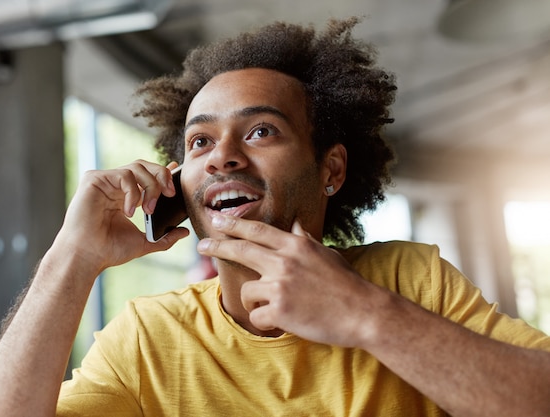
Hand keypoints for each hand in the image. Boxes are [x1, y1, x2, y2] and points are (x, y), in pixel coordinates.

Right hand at [53, 160, 189, 276]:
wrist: (87, 256)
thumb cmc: (109, 250)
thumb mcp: (144, 242)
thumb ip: (165, 237)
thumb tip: (185, 232)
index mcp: (125, 196)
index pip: (146, 175)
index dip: (163, 171)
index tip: (178, 171)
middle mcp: (114, 185)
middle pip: (144, 165)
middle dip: (162, 176)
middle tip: (170, 194)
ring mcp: (104, 181)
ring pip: (136, 167)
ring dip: (150, 187)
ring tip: (149, 210)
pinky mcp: (94, 179)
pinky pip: (123, 175)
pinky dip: (133, 192)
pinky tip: (129, 211)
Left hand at [197, 215, 385, 346]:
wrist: (364, 312)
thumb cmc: (347, 285)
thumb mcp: (326, 255)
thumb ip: (305, 241)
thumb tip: (295, 225)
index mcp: (296, 246)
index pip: (257, 231)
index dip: (234, 225)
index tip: (217, 220)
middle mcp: (284, 261)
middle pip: (241, 249)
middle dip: (217, 246)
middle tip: (201, 246)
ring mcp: (280, 285)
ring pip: (247, 292)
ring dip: (254, 302)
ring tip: (276, 307)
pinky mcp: (279, 310)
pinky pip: (257, 316)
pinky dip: (266, 321)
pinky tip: (284, 321)